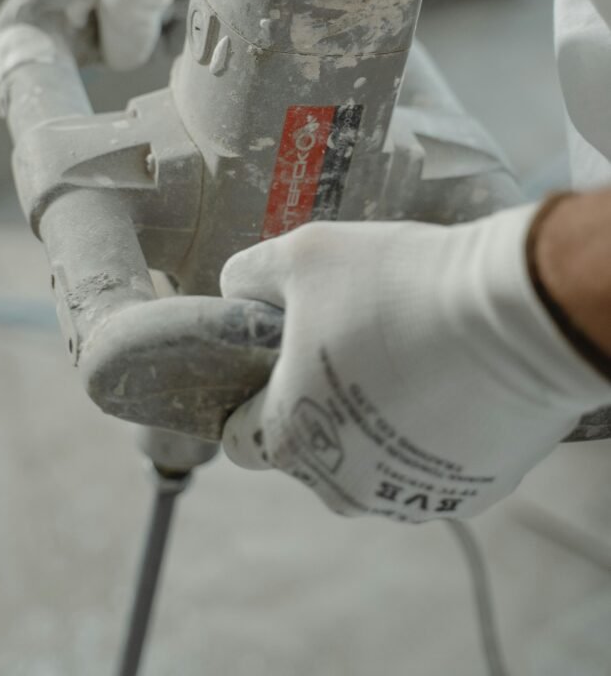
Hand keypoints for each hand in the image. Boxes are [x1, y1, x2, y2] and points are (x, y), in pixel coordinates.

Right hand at [50, 0, 288, 69]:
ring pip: (150, 14)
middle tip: (167, 11)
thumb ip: (118, 21)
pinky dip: (197, 11)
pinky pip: (184, 6)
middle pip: (111, 10)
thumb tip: (120, 58)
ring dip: (173, 21)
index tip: (116, 43)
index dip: (84, 28)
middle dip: (139, 24)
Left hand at [221, 207, 609, 520]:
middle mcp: (343, 487)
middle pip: (312, 450)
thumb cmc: (396, 287)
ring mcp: (411, 498)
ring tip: (409, 357)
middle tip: (351, 343)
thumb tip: (237, 287)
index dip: (250, 396)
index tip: (277, 361)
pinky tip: (452, 379)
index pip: (240, 438)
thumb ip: (250, 275)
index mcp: (289, 440)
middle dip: (321, 404)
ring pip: (374, 462)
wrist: (515, 316)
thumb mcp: (304, 255)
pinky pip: (434, 464)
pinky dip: (435, 429)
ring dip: (379, 422)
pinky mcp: (471, 492)